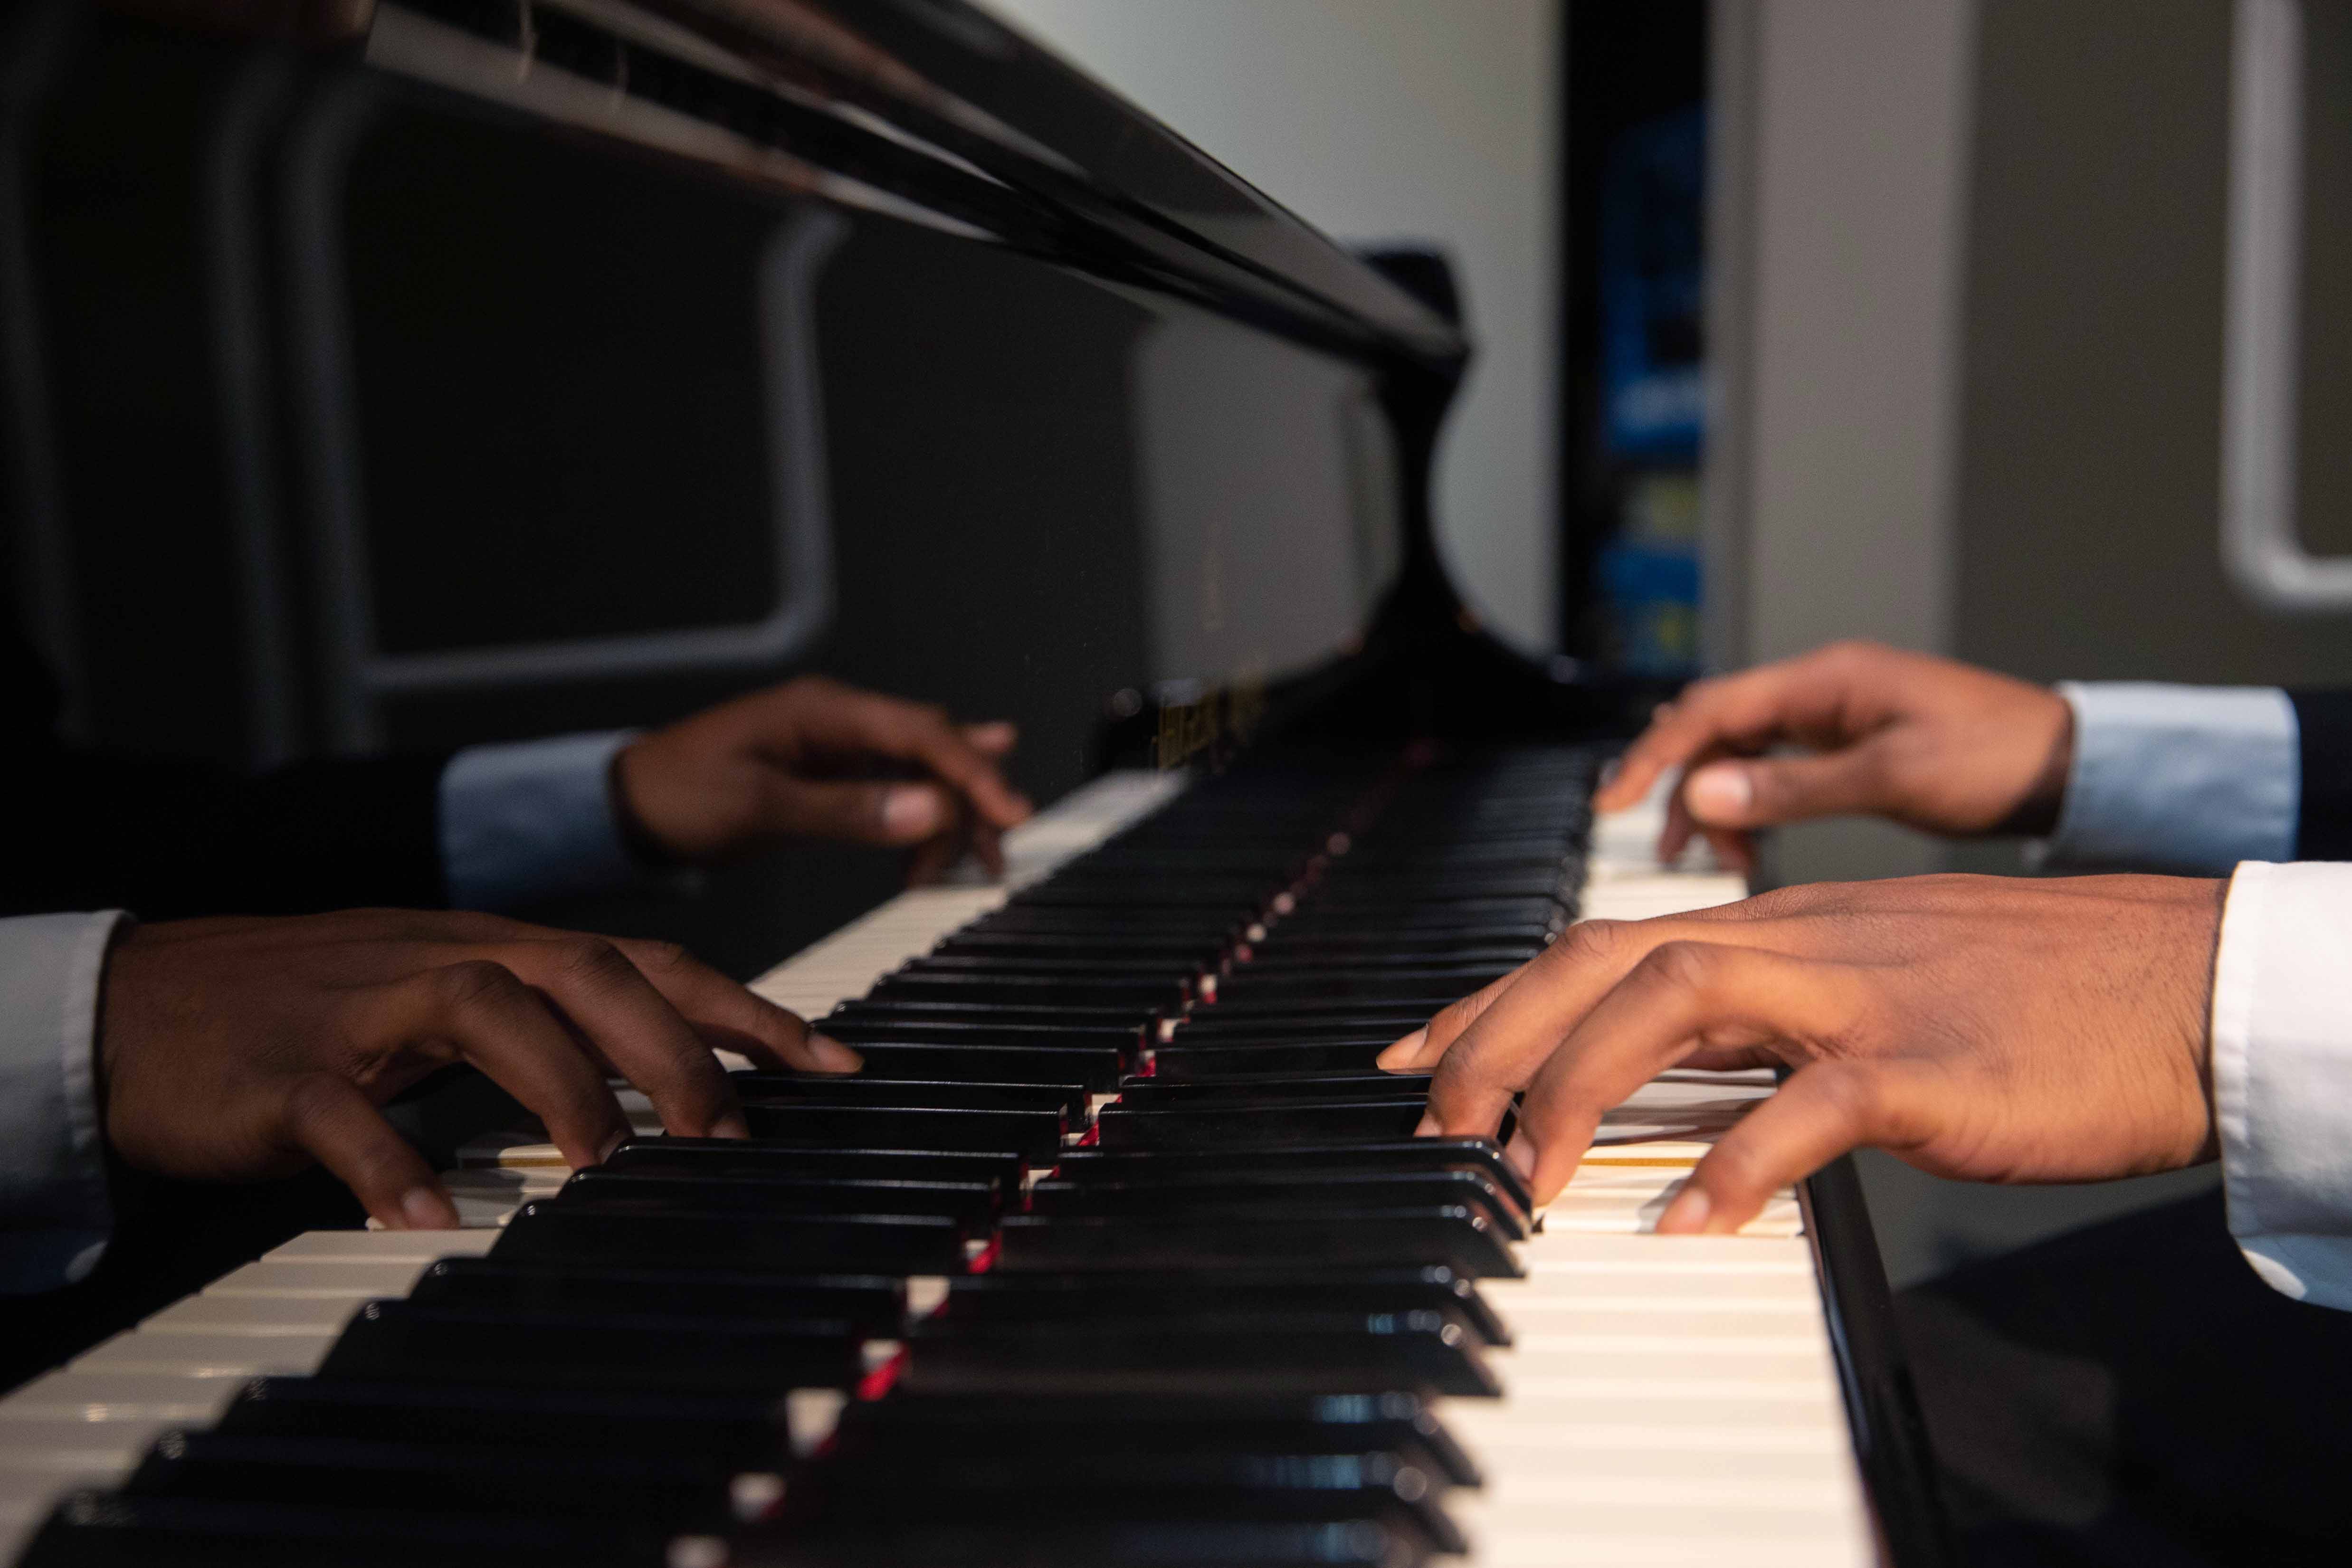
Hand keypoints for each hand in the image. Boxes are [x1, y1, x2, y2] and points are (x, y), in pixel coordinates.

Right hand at [98, 910, 858, 1229]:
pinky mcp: (280, 1071)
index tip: (833, 1064)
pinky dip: (391, 1167)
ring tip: (605, 1169)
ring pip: (484, 1010)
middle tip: (729, 1135)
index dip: (747, 1009)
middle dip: (677, 1051)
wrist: (142, 1003)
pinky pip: (343, 1116)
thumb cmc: (315, 1010)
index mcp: (497, 949)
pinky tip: (428, 1223)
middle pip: (590, 973)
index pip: (650, 961)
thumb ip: (550, 1033)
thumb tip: (674, 1084)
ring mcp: (361, 1008)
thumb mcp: (445, 1005)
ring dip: (561, 1089)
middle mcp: (447, 959)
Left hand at [615, 676, 1031, 877]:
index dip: (974, 770)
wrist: (628, 806)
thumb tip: (931, 810)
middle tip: (995, 857)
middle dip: (972, 799)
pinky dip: (920, 821)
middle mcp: (840, 719)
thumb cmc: (679, 795)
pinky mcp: (831, 775)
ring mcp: (837, 746)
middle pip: (933, 747)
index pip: (922, 732)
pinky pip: (895, 789)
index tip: (1011, 813)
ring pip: (921, 772)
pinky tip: (937, 848)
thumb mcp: (760, 807)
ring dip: (950, 817)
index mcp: (824, 710)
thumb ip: (847, 810)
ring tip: (967, 868)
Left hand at [1379, 874, 2223, 1225]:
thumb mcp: (1867, 984)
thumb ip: (1766, 1023)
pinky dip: (1736, 1165)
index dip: (1493, 998)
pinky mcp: (1925, 1064)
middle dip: (1496, 1036)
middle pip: (1603, 958)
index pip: (1598, 944)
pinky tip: (1687, 1222)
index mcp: (1779, 928)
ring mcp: (1858, 996)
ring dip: (1579, 1086)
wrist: (2172, 981)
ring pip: (1676, 996)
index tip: (1415, 1056)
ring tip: (1524, 1175)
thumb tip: (1670, 1088)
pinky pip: (1809, 1106)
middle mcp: (1797, 942)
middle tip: (1433, 1123)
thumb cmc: (2024, 993)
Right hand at [1594, 641, 2071, 870]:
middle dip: (1680, 784)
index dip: (1654, 754)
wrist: (2068, 766)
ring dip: (1716, 801)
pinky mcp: (1845, 745)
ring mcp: (1832, 715)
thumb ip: (1795, 788)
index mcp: (1827, 680)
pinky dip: (1752, 805)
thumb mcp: (1891, 777)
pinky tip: (1750, 844)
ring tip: (1716, 858)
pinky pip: (1773, 769)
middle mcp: (1821, 689)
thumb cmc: (1996, 758)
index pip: (1711, 708)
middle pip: (1716, 728)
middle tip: (1669, 848)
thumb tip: (1704, 794)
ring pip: (1740, 753)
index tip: (1614, 800)